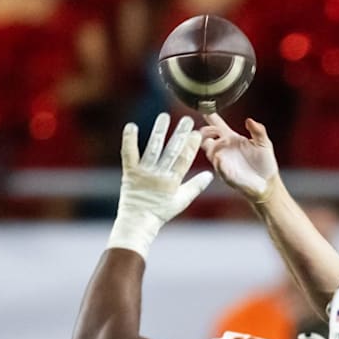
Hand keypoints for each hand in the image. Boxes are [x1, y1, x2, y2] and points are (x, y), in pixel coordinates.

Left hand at [108, 113, 212, 257]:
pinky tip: (131, 126)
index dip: (191, 145)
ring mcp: (144, 173)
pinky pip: (129, 154)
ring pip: (153, 148)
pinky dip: (129, 140)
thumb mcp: (182, 201)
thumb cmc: (161, 212)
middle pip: (171, 150)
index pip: (184, 160)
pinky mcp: (129, 172)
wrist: (138, 222)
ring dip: (159, 131)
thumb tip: (210, 174)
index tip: (196, 132)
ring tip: (164, 116)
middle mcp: (159, 175)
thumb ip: (196, 186)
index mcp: (173, 182)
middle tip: (186, 118)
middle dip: (179, 134)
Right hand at [200, 113, 279, 202]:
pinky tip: (220, 157)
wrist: (268, 184)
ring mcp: (223, 161)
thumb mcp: (264, 143)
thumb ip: (258, 130)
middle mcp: (224, 149)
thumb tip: (249, 120)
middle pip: (205, 136)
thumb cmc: (265, 164)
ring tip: (225, 141)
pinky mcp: (226, 174)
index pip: (216, 125)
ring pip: (209, 149)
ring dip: (214, 144)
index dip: (210, 116)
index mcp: (232, 139)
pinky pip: (218, 166)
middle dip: (206, 131)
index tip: (203, 107)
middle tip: (213, 130)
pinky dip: (218, 161)